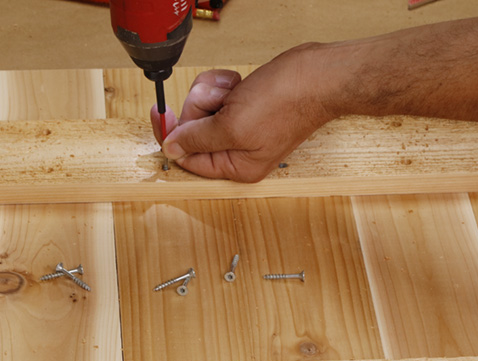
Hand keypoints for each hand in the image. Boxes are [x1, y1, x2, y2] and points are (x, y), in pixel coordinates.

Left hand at [151, 44, 336, 182]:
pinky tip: (239, 85)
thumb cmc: (285, 103)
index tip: (161, 112)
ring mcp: (242, 128)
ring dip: (213, 93)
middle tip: (220, 99)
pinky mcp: (246, 107)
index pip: (188, 159)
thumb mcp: (232, 126)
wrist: (317, 76)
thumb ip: (197, 140)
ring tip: (235, 91)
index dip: (172, 134)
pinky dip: (224, 85)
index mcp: (237, 167)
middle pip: (193, 130)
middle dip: (201, 107)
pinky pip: (218, 96)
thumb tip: (171, 149)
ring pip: (203, 109)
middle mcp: (239, 151)